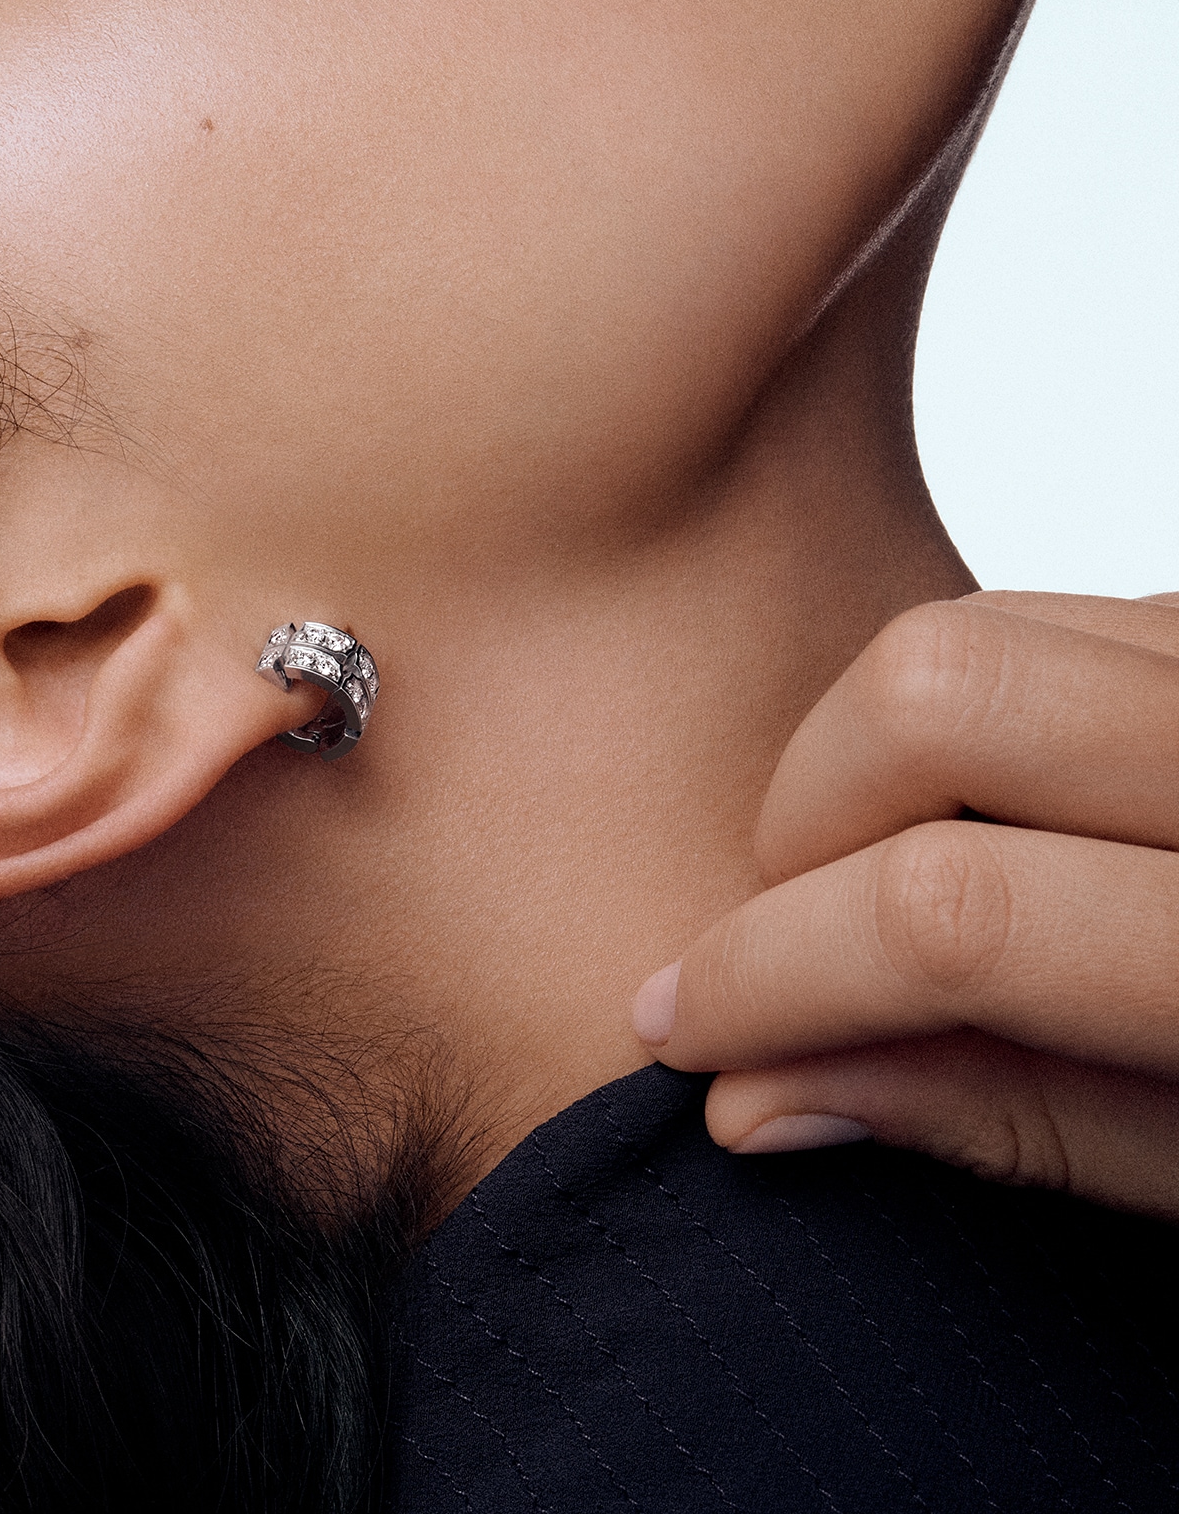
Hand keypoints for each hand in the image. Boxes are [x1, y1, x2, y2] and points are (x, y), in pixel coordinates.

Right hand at [632, 589, 1178, 1219]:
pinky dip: (972, 709)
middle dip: (803, 816)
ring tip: (889, 878)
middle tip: (792, 929)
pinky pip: (1054, 614)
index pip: (958, 918)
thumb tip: (756, 1096)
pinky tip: (1002, 817)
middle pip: (940, 691)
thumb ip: (1001, 1118)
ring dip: (874, 757)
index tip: (679, 1024)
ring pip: (979, 627)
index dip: (773, 974)